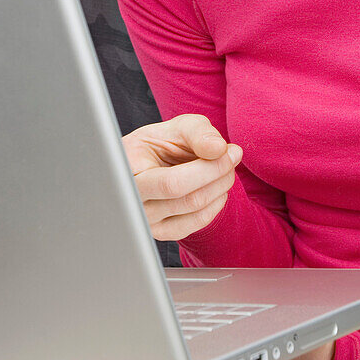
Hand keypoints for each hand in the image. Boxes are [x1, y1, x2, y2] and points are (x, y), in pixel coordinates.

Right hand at [122, 115, 242, 240]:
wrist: (151, 165)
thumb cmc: (161, 144)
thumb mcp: (176, 127)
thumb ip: (198, 132)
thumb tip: (219, 149)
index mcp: (126, 171)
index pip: (172, 183)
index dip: (208, 169)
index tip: (230, 151)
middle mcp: (131, 202)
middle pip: (187, 199)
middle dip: (219, 174)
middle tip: (232, 155)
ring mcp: (145, 221)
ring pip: (195, 210)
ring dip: (221, 186)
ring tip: (226, 167)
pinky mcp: (161, 232)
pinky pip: (197, 223)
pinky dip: (216, 203)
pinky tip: (216, 186)